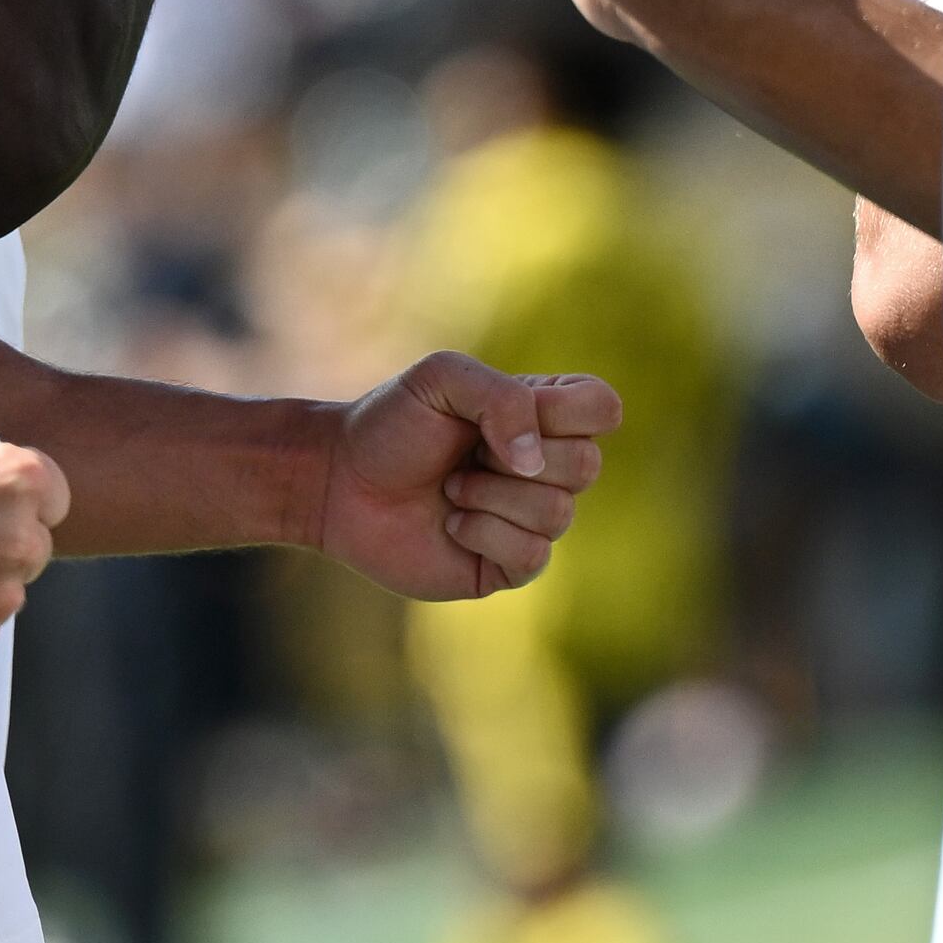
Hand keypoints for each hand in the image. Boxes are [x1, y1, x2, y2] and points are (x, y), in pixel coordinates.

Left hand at [313, 351, 614, 601]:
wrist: (339, 483)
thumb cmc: (390, 425)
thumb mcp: (442, 378)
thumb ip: (501, 398)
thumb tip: (534, 461)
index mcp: (541, 413)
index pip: (603, 407)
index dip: (564, 413)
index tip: (507, 411)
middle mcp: (546, 465)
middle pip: (588, 464)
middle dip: (514, 458)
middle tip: (465, 454)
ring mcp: (531, 517)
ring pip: (558, 513)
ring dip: (490, 496)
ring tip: (450, 488)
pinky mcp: (510, 565)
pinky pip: (533, 555)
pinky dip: (483, 533)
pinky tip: (451, 525)